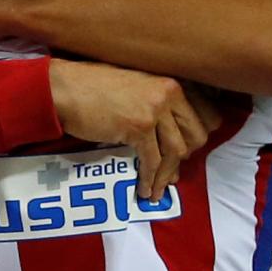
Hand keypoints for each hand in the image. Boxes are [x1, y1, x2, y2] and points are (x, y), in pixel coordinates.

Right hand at [47, 60, 221, 200]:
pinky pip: (152, 161)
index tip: (187, 152)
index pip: (207, 113)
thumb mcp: (136, 85)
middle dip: (186, 158)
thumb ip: (158, 102)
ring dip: (166, 175)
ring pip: (176, 152)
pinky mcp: (138, 128)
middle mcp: (169, 92)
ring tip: (157, 189)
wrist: (64, 88)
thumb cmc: (93, 87)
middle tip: (171, 171)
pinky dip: (149, 180)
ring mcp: (154, 109)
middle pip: (197, 135)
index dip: (198, 137)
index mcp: (172, 80)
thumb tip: (171, 136)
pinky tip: (143, 190)